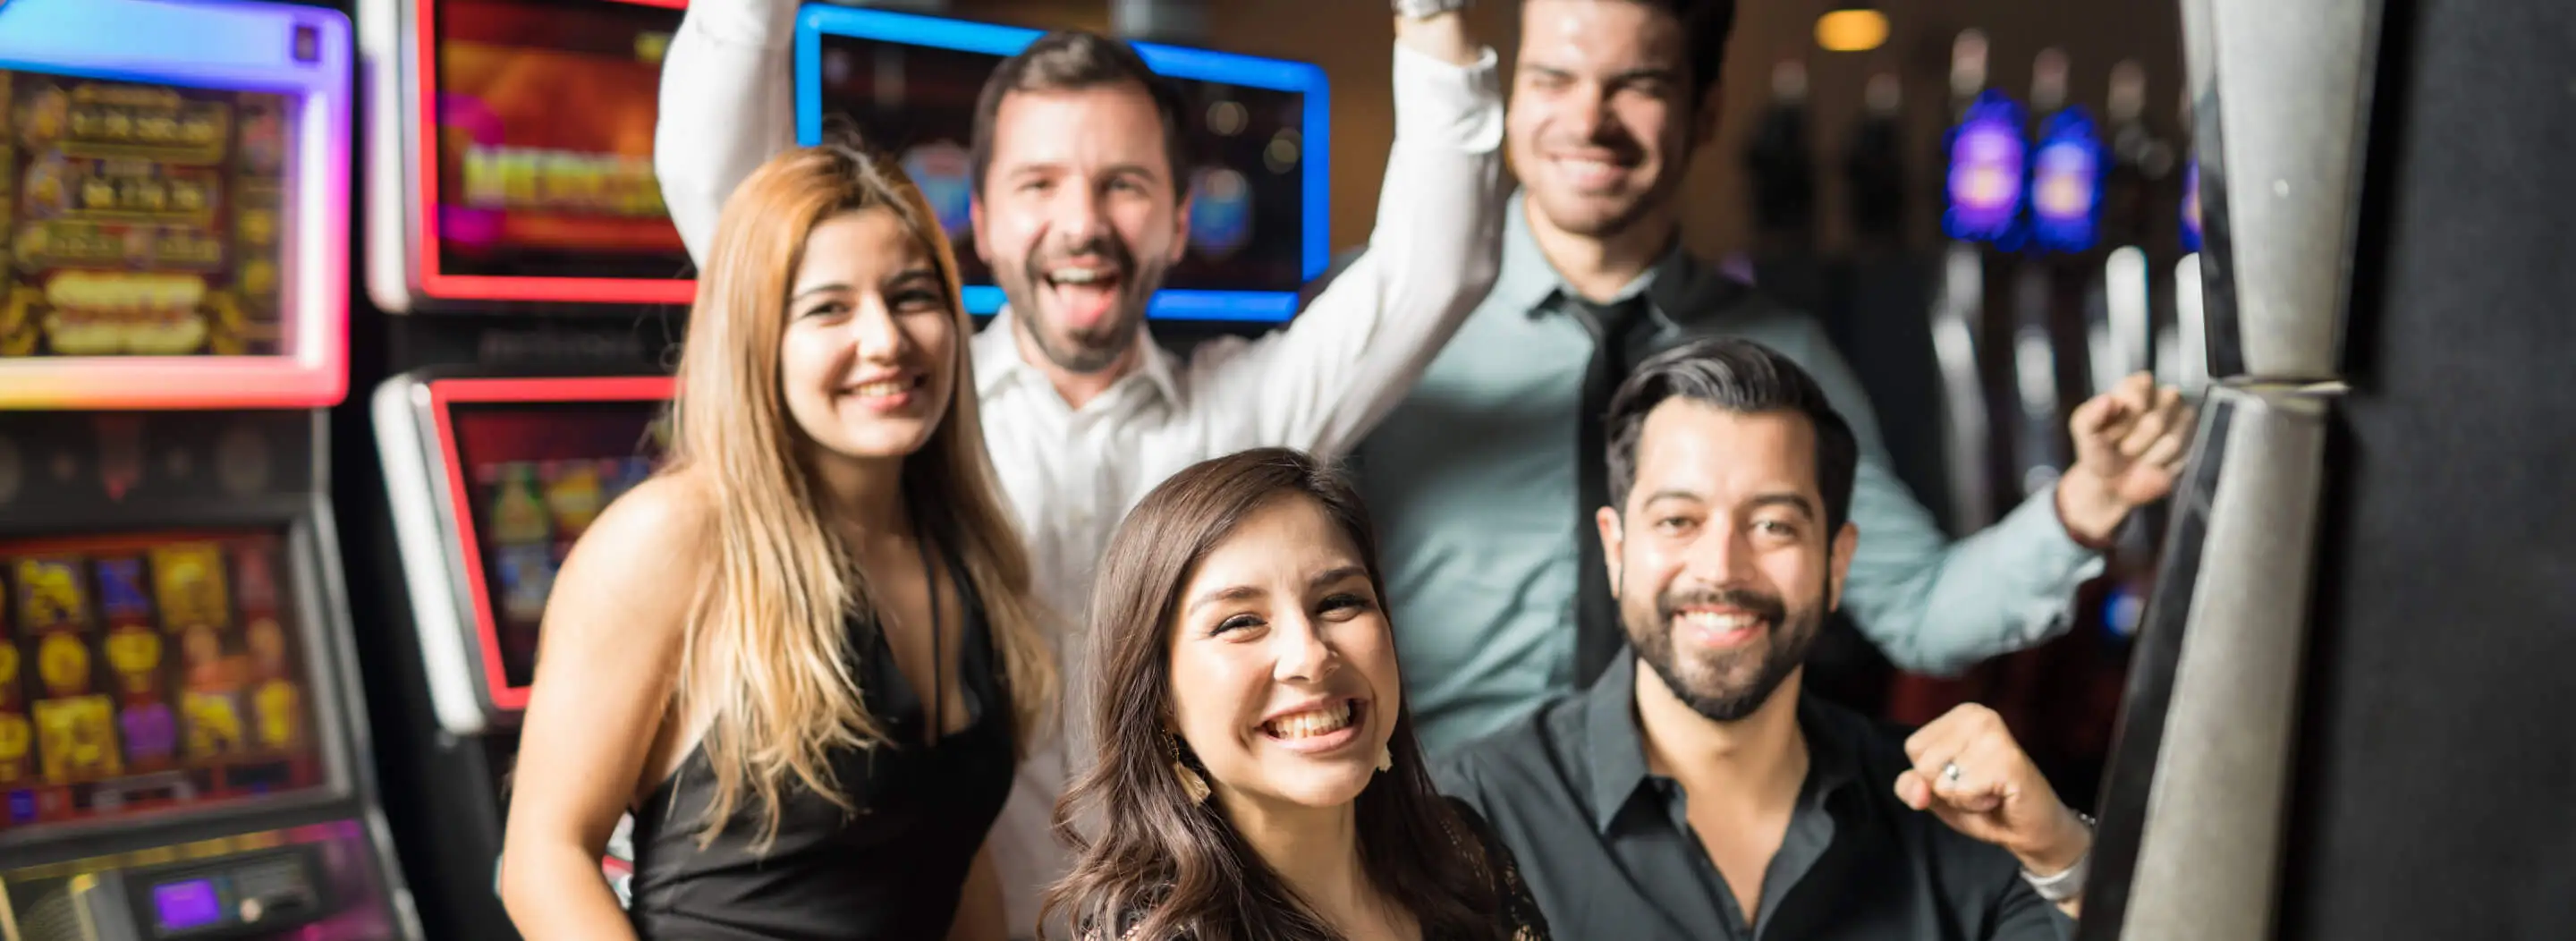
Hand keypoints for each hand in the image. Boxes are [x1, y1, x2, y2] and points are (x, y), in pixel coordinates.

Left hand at [1894, 704, 2091, 875]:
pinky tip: (1999, 796)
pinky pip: (1962, 791)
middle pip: (1924, 764)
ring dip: (1964, 798)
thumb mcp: (1936, 794)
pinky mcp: (2007, 760)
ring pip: (1942, 781)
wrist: (2029, 828)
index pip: (1914, 748)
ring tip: (1990, 790)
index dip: (1932, 775)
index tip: (1965, 777)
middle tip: (1980, 787)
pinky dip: (1976, 804)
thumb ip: (1911, 787)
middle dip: (1947, 788)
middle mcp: (1978, 715)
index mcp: (1961, 715)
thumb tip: (1918, 791)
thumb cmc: (1983, 803)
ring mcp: (1993, 735)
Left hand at [2057, 372, 2194, 543]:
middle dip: (2134, 441)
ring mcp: (2182, 420)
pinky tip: (2149, 464)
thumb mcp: (2083, 430)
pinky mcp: (2193, 443)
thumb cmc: (2098, 450)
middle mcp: (2164, 397)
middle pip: (2156, 420)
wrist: (2111, 482)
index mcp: (2137, 386)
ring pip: (2171, 440)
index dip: (2129, 410)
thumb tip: (2107, 399)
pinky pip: (2182, 457)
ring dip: (2147, 456)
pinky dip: (2161, 466)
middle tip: (2121, 448)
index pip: (2143, 385)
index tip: (2112, 426)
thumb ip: (2089, 414)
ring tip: (2134, 455)